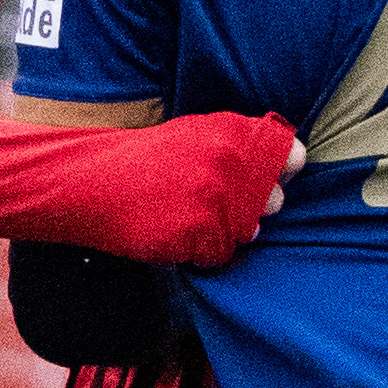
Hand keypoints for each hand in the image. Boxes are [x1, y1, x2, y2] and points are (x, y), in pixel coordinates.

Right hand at [132, 113, 296, 266]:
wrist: (95, 183)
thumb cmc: (144, 159)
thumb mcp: (195, 133)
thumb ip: (239, 145)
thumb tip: (286, 163)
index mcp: (232, 134)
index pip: (291, 156)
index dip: (282, 170)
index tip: (267, 177)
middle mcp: (231, 165)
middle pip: (274, 201)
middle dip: (252, 206)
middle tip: (216, 200)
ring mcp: (216, 202)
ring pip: (249, 230)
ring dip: (227, 229)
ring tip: (190, 214)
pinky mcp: (199, 235)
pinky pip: (220, 253)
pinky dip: (202, 249)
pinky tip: (177, 230)